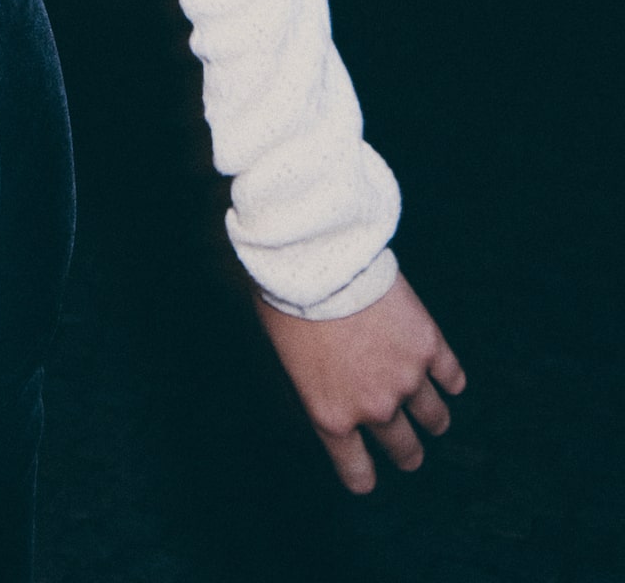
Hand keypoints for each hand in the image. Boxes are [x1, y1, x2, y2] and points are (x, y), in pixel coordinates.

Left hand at [254, 271, 466, 492]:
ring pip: (435, 418)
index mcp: (332, 416)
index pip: (356, 470)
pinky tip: (451, 382)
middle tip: (410, 454)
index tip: (367, 477)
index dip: (363, 476)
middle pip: (405, 449)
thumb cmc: (289, 302)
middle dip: (408, 454)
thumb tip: (324, 388)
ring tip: (435, 420)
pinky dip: (451, 380)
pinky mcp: (428, 345)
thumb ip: (312, 385)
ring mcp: (406, 378)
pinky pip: (452, 376)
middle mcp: (374, 407)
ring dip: (434, 421)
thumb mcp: (285, 357)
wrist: (319, 260)